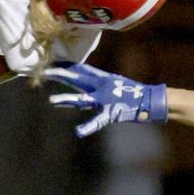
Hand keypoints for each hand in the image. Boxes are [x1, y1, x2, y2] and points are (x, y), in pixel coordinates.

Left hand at [45, 62, 168, 137]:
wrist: (148, 100)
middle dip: (61, 75)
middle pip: (77, 79)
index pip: (81, 69)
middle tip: (45, 72)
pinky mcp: (110, 113)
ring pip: (82, 99)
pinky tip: (78, 132)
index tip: (52, 62)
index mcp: (102, 78)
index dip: (67, 65)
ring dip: (66, 99)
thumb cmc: (130, 94)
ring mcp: (104, 100)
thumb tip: (82, 91)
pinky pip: (97, 121)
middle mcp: (101, 86)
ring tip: (51, 101)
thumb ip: (96, 88)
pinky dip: (87, 128)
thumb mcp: (112, 85)